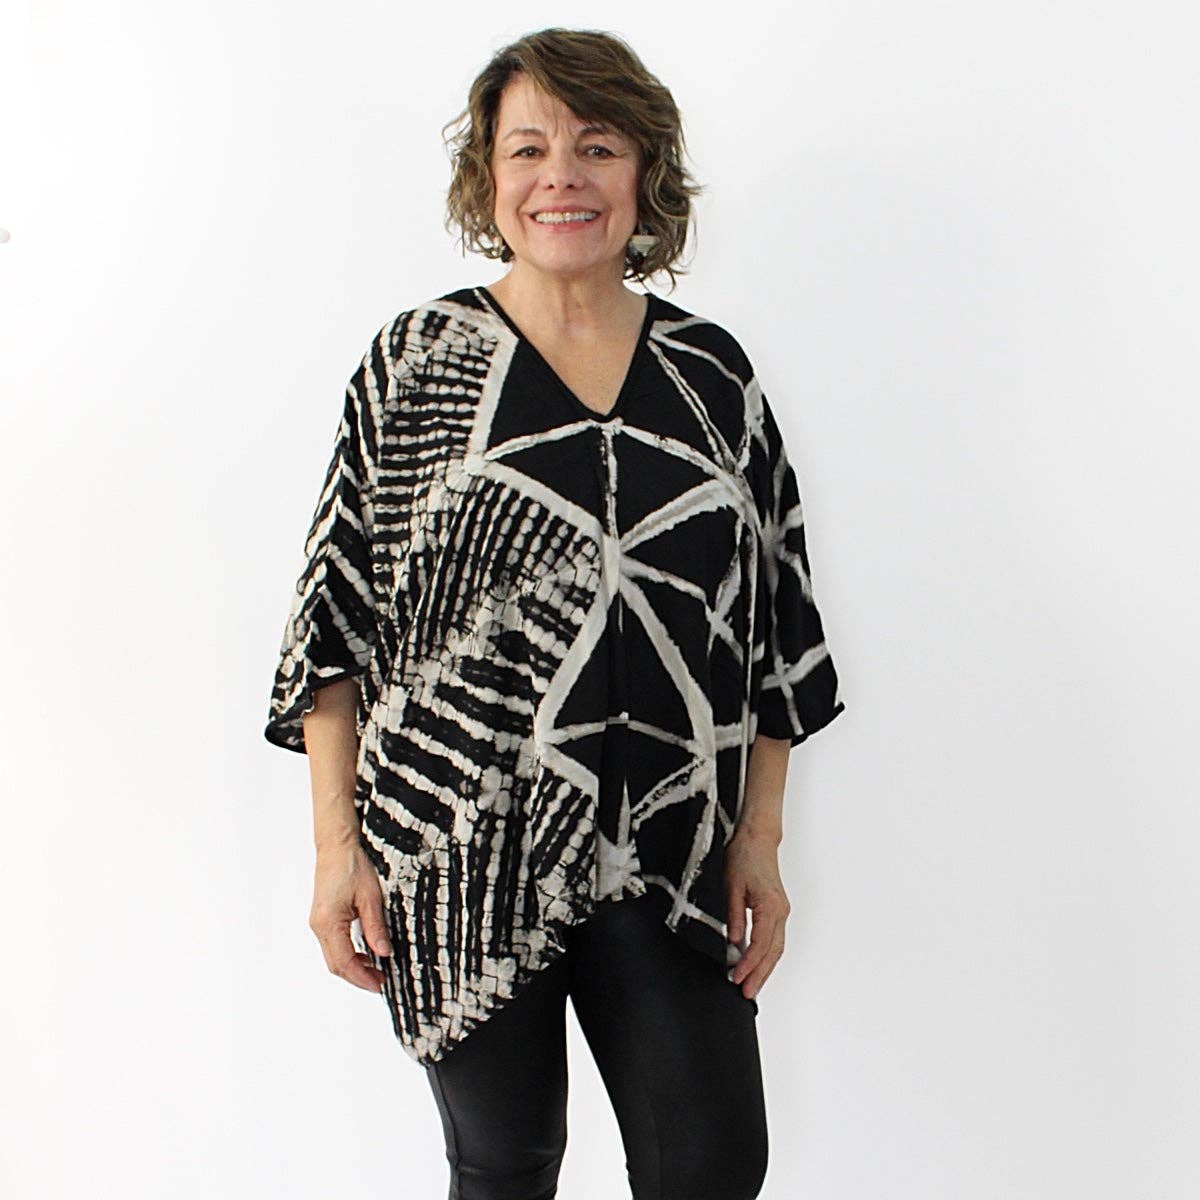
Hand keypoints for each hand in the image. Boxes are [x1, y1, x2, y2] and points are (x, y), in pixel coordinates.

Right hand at [310, 833, 392, 992]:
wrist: (336, 846)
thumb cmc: (351, 864)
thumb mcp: (371, 896)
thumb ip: (375, 927)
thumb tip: (383, 953)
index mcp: (329, 922)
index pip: (345, 962)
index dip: (362, 978)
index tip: (379, 985)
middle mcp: (319, 926)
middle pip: (336, 964)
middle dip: (358, 977)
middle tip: (381, 982)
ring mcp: (318, 923)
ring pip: (333, 956)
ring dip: (353, 967)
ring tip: (376, 970)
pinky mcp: (322, 918)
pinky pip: (333, 944)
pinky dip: (348, 954)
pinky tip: (364, 953)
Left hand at [724, 827, 790, 1001]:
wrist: (757, 839)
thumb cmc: (744, 857)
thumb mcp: (731, 886)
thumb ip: (734, 916)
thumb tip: (733, 942)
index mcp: (770, 906)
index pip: (760, 944)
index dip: (749, 964)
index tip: (737, 978)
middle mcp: (781, 911)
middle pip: (773, 952)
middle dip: (760, 975)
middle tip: (747, 993)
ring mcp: (782, 912)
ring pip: (776, 948)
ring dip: (764, 969)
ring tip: (751, 987)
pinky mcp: (777, 911)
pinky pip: (775, 939)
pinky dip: (766, 956)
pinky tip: (757, 966)